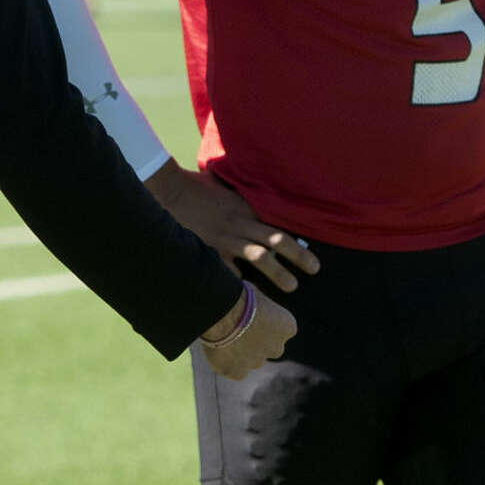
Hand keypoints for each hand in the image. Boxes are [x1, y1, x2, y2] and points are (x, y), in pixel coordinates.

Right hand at [146, 160, 319, 290]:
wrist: (170, 192)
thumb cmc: (198, 188)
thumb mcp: (226, 189)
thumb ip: (243, 200)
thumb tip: (260, 205)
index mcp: (245, 207)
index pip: (276, 223)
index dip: (295, 237)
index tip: (311, 251)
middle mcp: (240, 223)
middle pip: (276, 238)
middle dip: (297, 254)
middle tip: (314, 268)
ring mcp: (225, 238)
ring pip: (258, 256)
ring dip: (277, 272)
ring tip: (292, 286)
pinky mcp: (210, 250)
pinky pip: (230, 271)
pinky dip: (241, 283)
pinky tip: (251, 297)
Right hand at [199, 284, 296, 379]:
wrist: (218, 310)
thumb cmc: (237, 294)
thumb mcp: (257, 295)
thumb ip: (262, 310)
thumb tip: (257, 311)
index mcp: (287, 327)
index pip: (281, 328)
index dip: (265, 321)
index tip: (251, 314)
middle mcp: (277, 348)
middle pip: (268, 347)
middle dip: (257, 341)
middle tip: (237, 327)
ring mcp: (257, 362)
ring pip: (251, 359)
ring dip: (242, 351)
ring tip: (223, 335)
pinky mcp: (237, 372)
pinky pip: (234, 369)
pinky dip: (227, 362)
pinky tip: (217, 346)